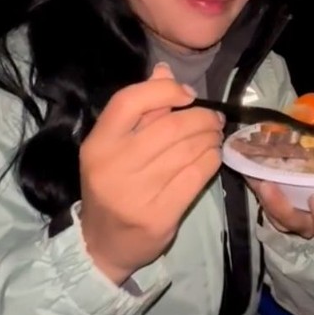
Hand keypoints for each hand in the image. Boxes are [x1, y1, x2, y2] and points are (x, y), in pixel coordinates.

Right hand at [79, 63, 223, 283]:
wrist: (103, 244)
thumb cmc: (112, 186)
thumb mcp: (113, 147)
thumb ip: (139, 109)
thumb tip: (164, 71)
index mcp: (98, 143)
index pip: (129, 101)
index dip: (165, 90)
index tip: (187, 95)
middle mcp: (114, 166)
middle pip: (169, 126)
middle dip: (201, 117)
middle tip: (214, 117)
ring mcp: (137, 193)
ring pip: (188, 150)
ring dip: (210, 137)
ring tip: (215, 135)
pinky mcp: (160, 214)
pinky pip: (197, 176)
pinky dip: (211, 160)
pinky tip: (213, 156)